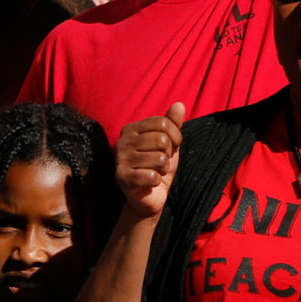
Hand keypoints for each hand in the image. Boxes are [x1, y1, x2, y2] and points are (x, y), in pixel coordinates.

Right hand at [115, 103, 187, 218]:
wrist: (149, 197)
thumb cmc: (157, 166)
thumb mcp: (169, 143)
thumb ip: (172, 124)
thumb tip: (179, 104)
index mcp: (132, 128)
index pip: (163, 123)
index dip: (175, 137)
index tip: (172, 147)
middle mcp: (122, 141)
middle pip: (162, 140)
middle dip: (168, 155)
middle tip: (160, 163)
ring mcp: (120, 159)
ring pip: (159, 159)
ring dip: (163, 169)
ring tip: (154, 172)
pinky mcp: (122, 177)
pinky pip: (152, 176)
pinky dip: (156, 181)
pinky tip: (149, 182)